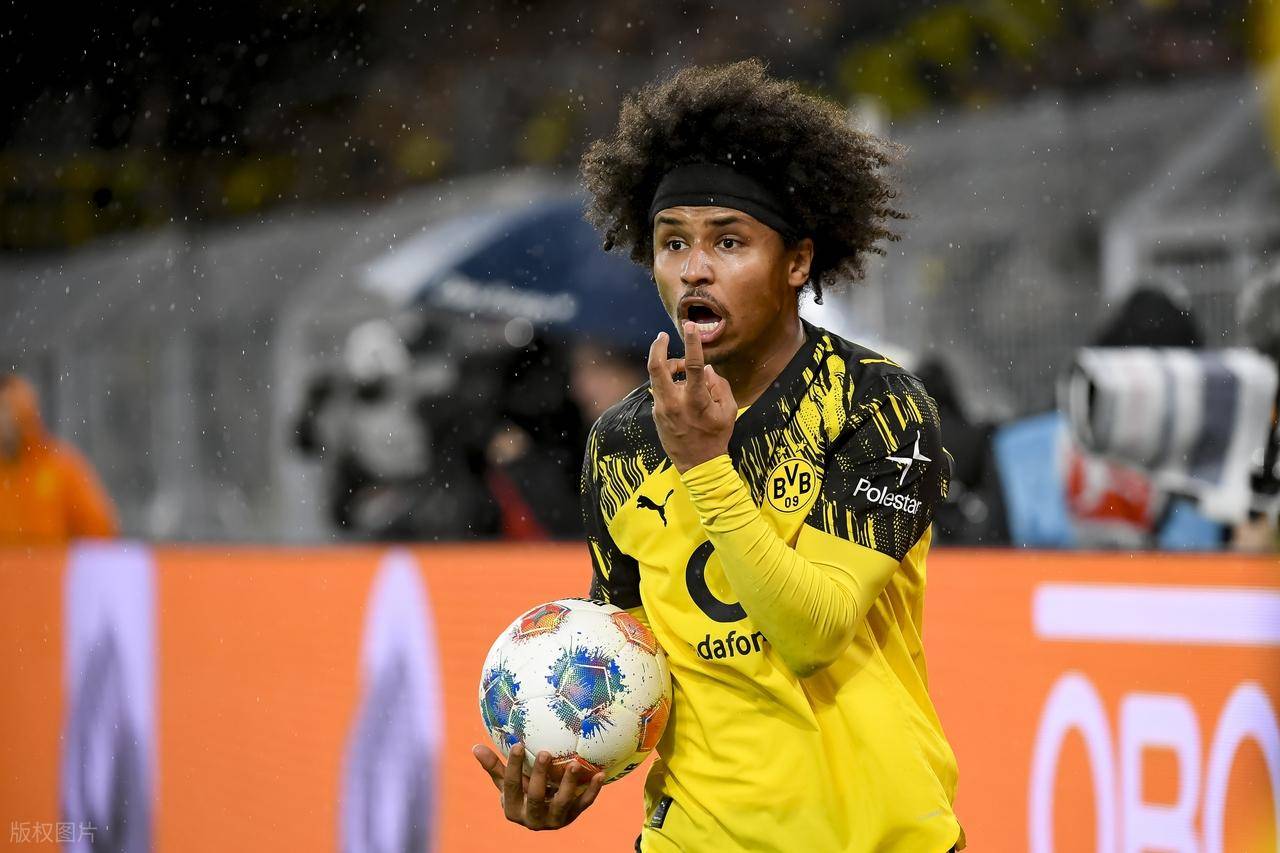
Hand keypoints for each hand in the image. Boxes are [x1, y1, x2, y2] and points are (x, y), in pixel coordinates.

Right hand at [472, 743, 604, 830]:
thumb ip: (495, 767)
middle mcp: (532, 818)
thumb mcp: (507, 783)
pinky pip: (584, 804)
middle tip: (545, 752)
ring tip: (574, 764)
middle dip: (540, 776)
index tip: (518, 744)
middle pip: (535, 797)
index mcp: (512, 808)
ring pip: (561, 804)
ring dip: (569, 784)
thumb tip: (475, 747)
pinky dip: (592, 790)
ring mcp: (554, 820)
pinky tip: (599, 774)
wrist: (543, 815)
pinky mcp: (572, 817)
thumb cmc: (522, 792)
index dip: (513, 766)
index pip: (510, 786)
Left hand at [648, 322, 737, 472]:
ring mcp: (662, 408)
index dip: (692, 342)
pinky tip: (681, 388)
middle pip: (657, 367)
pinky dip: (670, 383)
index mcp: (696, 401)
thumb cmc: (716, 436)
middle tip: (662, 335)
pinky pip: (661, 390)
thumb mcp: (729, 411)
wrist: (698, 465)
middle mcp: (674, 403)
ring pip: (658, 377)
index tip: (690, 326)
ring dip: (669, 366)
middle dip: (657, 347)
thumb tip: (706, 369)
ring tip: (683, 369)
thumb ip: (719, 385)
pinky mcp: (656, 413)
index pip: (694, 365)